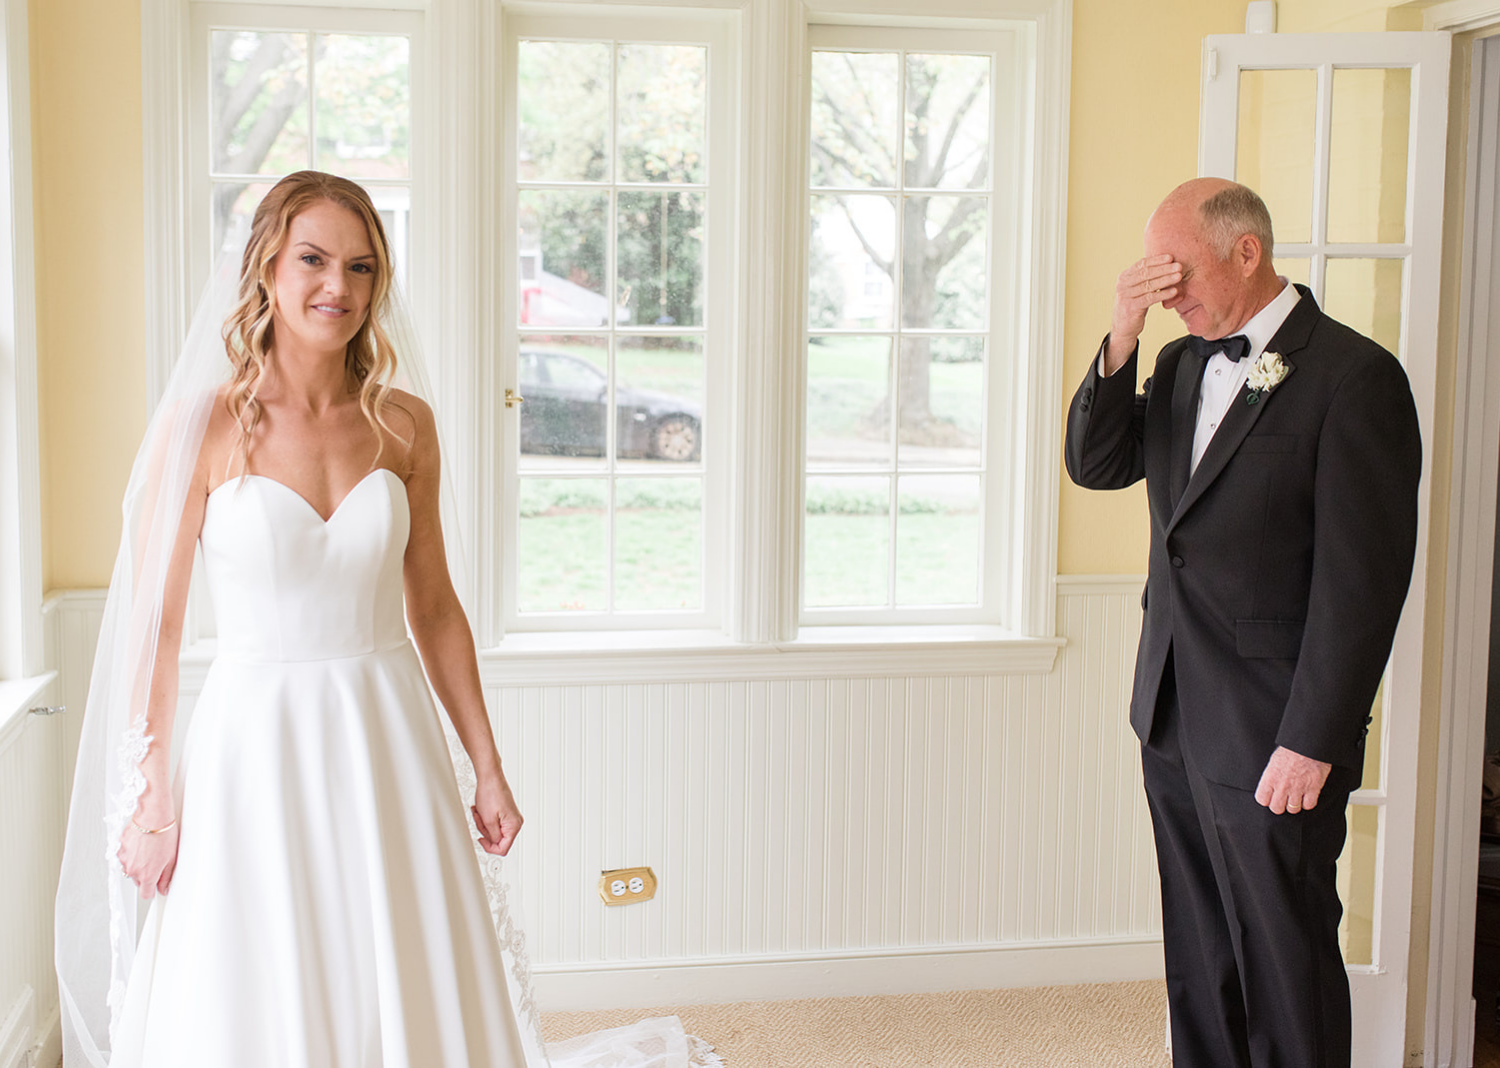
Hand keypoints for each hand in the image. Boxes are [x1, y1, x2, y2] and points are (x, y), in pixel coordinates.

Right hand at [117, 810, 179, 898]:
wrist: (152, 816)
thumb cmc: (164, 834)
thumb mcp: (172, 858)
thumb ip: (166, 877)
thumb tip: (164, 889)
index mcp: (147, 875)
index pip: (146, 894)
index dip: (152, 890)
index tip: (157, 885)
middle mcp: (133, 870)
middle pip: (138, 881)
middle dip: (146, 875)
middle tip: (156, 860)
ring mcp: (124, 859)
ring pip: (130, 869)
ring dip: (138, 864)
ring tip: (149, 849)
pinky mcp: (119, 849)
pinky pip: (125, 857)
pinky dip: (132, 853)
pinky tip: (141, 843)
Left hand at [472, 771, 522, 855]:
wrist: (490, 777)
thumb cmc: (490, 793)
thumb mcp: (488, 821)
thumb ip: (493, 837)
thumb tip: (496, 845)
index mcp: (514, 826)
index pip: (503, 849)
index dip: (489, 847)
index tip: (481, 840)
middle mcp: (515, 822)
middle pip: (498, 839)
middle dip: (485, 831)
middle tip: (480, 819)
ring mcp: (511, 818)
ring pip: (494, 831)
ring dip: (483, 823)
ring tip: (480, 812)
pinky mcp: (506, 813)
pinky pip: (494, 823)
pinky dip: (485, 818)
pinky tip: (482, 810)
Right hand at [1106, 253, 1182, 372]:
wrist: (1123, 328)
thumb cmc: (1135, 305)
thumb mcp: (1137, 289)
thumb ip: (1146, 278)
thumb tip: (1167, 264)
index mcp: (1124, 277)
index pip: (1141, 264)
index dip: (1156, 260)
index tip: (1171, 257)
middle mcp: (1122, 285)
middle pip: (1146, 273)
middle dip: (1164, 269)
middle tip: (1179, 266)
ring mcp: (1125, 296)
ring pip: (1149, 285)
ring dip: (1166, 280)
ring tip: (1179, 276)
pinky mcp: (1131, 308)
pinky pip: (1149, 298)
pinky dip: (1163, 294)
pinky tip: (1174, 291)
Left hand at [1254, 746, 1331, 814]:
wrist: (1308, 744)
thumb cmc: (1291, 749)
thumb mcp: (1274, 761)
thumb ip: (1271, 777)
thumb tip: (1270, 787)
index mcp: (1270, 778)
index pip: (1262, 799)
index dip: (1266, 800)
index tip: (1270, 798)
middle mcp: (1282, 786)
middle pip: (1276, 808)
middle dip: (1280, 806)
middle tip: (1283, 800)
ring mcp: (1298, 788)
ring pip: (1293, 809)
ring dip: (1294, 805)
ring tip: (1296, 797)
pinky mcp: (1313, 789)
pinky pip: (1309, 805)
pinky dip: (1308, 803)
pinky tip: (1307, 796)